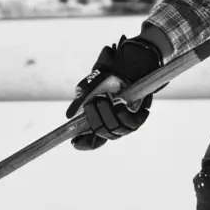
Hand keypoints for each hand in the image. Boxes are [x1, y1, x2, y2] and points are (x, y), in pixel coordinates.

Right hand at [67, 34, 162, 148]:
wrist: (125, 66)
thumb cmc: (105, 78)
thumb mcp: (88, 87)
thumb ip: (80, 100)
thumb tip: (69, 116)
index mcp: (100, 122)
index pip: (93, 140)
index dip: (85, 143)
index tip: (74, 142)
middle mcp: (114, 125)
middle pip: (103, 133)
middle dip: (95, 119)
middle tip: (92, 102)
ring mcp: (127, 122)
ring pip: (115, 129)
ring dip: (106, 113)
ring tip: (102, 97)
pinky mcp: (140, 117)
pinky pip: (131, 123)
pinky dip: (123, 114)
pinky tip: (119, 103)